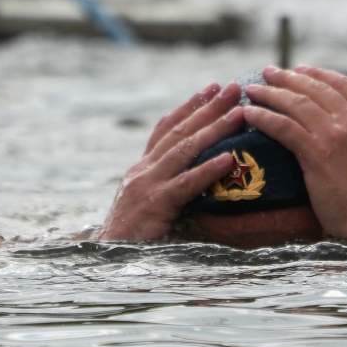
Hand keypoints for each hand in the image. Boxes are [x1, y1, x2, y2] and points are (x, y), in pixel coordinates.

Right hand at [98, 82, 242, 240]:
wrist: (107, 259)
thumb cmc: (135, 239)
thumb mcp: (154, 207)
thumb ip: (174, 192)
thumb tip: (210, 184)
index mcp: (142, 169)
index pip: (166, 129)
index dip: (189, 107)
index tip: (211, 88)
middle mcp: (143, 171)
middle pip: (179, 131)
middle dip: (208, 107)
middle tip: (233, 87)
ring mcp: (147, 185)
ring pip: (185, 150)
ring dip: (214, 129)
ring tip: (240, 113)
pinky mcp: (154, 205)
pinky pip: (186, 183)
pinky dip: (208, 169)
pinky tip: (229, 158)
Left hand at [242, 65, 346, 244]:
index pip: (344, 85)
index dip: (320, 74)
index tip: (302, 69)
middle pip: (315, 89)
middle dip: (289, 78)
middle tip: (269, 72)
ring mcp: (335, 136)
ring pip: (296, 103)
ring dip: (270, 93)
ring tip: (253, 88)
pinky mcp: (317, 155)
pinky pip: (283, 127)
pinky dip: (264, 117)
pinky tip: (249, 113)